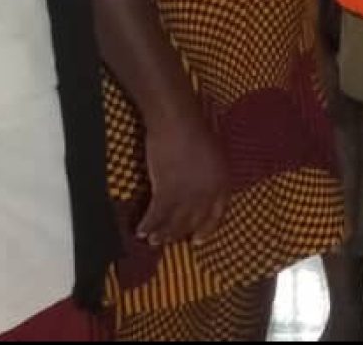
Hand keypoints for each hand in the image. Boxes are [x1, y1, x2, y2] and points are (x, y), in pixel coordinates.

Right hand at [139, 110, 228, 246]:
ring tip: (152, 241)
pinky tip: (140, 230)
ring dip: (162, 234)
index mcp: (223, 181)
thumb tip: (201, 184)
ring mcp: (188, 194)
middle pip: (193, 221)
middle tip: (170, 242)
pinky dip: (147, 224)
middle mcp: (208, 193)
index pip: (217, 214)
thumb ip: (210, 173)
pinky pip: (156, 215)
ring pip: (174, 222)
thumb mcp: (214, 153)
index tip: (198, 239)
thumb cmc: (196, 127)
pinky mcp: (167, 191)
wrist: (179, 121)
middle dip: (180, 234)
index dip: (207, 229)